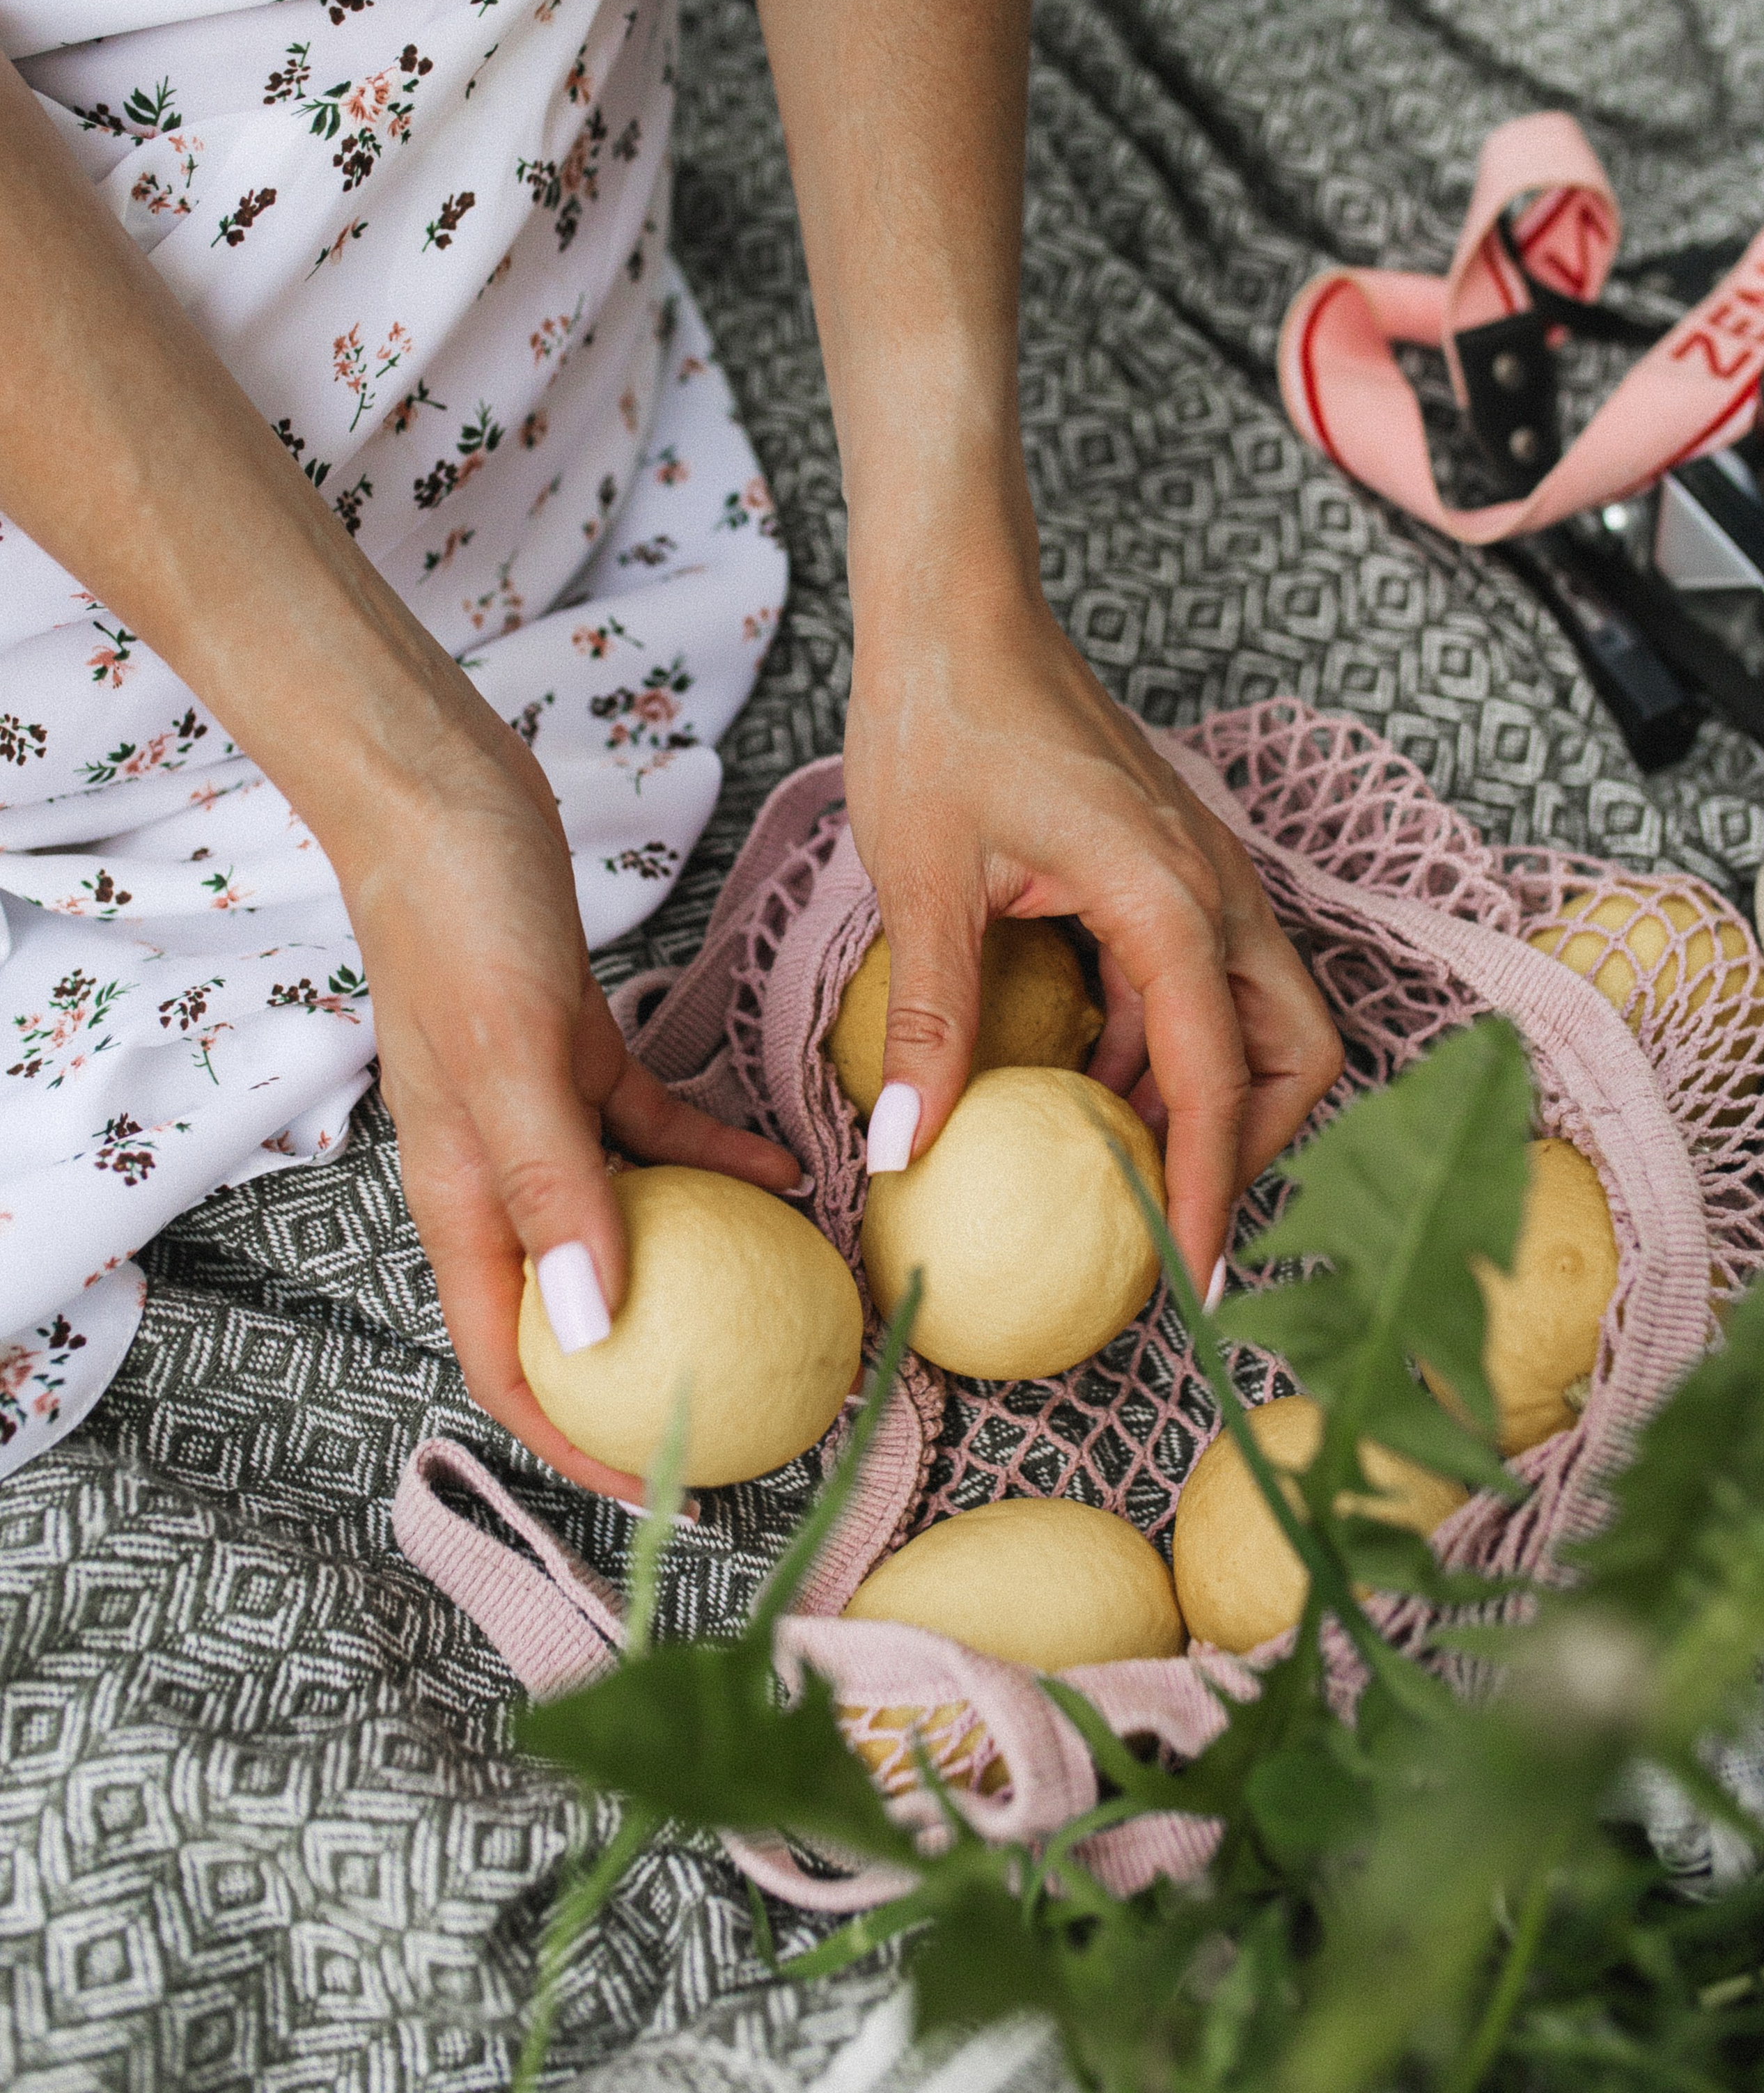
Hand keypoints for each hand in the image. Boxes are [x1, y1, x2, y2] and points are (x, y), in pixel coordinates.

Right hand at [332, 707, 800, 1498]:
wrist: (444, 796)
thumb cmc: (461, 922)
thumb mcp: (511, 1063)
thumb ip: (552, 1194)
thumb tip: (593, 1329)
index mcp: (460, 1195)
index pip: (508, 1357)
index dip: (574, 1439)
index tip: (666, 1490)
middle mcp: (496, 1172)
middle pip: (569, 1310)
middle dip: (648, 1375)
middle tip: (752, 1410)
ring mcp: (538, 1112)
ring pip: (625, 1224)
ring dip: (701, 1264)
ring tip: (794, 1301)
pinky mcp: (577, 1050)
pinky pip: (655, 1131)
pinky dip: (715, 1157)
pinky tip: (788, 1171)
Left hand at [843, 590, 1342, 1299]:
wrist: (958, 608)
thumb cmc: (943, 717)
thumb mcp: (926, 881)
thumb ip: (935, 1022)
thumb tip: (908, 1149)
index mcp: (1168, 898)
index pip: (1218, 1080)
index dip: (1208, 1190)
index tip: (1190, 1280)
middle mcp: (1212, 888)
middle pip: (1292, 1052)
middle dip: (1249, 1146)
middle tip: (1170, 1218)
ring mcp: (1199, 873)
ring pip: (1255, 1017)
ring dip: (1206, 1097)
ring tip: (1119, 1166)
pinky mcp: (1166, 864)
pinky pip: (1198, 979)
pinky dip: (1167, 1044)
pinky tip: (1086, 1078)